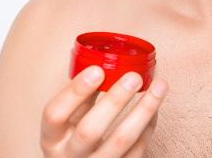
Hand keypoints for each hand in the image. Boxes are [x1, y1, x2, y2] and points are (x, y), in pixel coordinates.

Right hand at [40, 66, 167, 156]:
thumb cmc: (74, 140)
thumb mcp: (68, 121)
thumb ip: (82, 98)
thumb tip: (105, 63)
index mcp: (52, 138)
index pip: (55, 114)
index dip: (75, 91)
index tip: (98, 69)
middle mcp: (69, 156)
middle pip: (89, 131)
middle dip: (114, 101)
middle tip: (134, 77)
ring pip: (121, 141)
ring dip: (143, 110)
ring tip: (159, 86)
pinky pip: (137, 150)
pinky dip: (149, 125)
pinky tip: (155, 107)